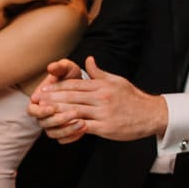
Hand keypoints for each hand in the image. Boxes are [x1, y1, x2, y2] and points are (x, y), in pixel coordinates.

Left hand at [39, 57, 167, 142]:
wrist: (151, 114)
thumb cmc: (132, 98)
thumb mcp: (117, 81)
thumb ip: (99, 72)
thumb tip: (88, 60)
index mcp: (102, 85)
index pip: (75, 85)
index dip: (57, 87)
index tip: (43, 90)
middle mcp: (101, 97)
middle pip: (71, 97)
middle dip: (52, 99)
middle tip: (37, 101)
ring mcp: (103, 112)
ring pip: (74, 111)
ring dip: (57, 112)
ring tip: (43, 113)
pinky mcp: (105, 126)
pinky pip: (83, 126)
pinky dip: (70, 126)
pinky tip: (58, 127)